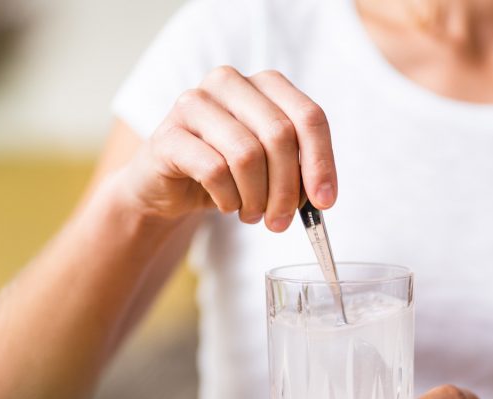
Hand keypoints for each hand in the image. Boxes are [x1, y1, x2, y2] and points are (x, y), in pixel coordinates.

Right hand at [119, 66, 336, 228]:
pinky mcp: (169, 134)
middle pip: (280, 135)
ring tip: (253, 215)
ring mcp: (195, 103)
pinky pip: (214, 170)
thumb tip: (321, 196)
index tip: (325, 203)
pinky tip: (227, 206)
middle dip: (287, 189)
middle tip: (282, 221)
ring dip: (256, 198)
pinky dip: (228, 199)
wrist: (167, 186)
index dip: (322, 162)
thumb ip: (298, 169)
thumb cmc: (225, 173)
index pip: (308, 116)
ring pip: (247, 154)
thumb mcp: (270, 166)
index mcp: (264, 84)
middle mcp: (229, 83)